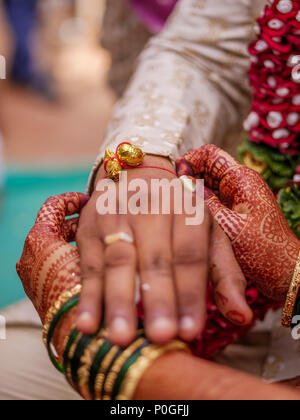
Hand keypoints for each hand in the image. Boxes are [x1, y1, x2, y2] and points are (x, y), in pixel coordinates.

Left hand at [16, 193, 87, 321]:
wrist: (76, 329)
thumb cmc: (82, 284)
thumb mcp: (89, 248)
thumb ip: (92, 230)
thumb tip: (105, 218)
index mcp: (38, 241)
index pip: (52, 208)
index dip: (72, 201)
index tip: (89, 202)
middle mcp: (30, 257)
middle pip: (53, 228)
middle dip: (76, 223)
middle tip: (97, 223)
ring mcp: (34, 276)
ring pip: (55, 247)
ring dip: (74, 241)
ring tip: (97, 242)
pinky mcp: (42, 291)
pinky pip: (55, 264)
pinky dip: (70, 257)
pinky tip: (90, 263)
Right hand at [76, 154, 252, 346]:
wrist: (137, 178)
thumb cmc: (178, 215)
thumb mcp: (209, 234)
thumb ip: (224, 273)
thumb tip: (241, 316)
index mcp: (186, 209)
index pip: (190, 254)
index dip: (190, 293)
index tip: (190, 331)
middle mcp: (151, 209)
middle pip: (155, 258)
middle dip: (157, 299)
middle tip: (159, 336)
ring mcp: (116, 217)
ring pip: (118, 261)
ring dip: (118, 301)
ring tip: (120, 337)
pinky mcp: (90, 228)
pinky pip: (89, 264)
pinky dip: (88, 295)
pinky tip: (87, 323)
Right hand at [176, 145, 299, 301]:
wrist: (284, 272)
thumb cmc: (263, 250)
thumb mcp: (227, 226)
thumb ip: (203, 203)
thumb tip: (181, 183)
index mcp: (241, 179)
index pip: (210, 154)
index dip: (190, 160)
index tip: (176, 176)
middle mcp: (239, 184)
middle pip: (205, 169)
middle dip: (187, 178)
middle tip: (170, 195)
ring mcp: (236, 198)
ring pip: (206, 186)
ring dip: (191, 194)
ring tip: (176, 207)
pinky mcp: (233, 212)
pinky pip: (210, 202)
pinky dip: (198, 206)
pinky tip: (187, 218)